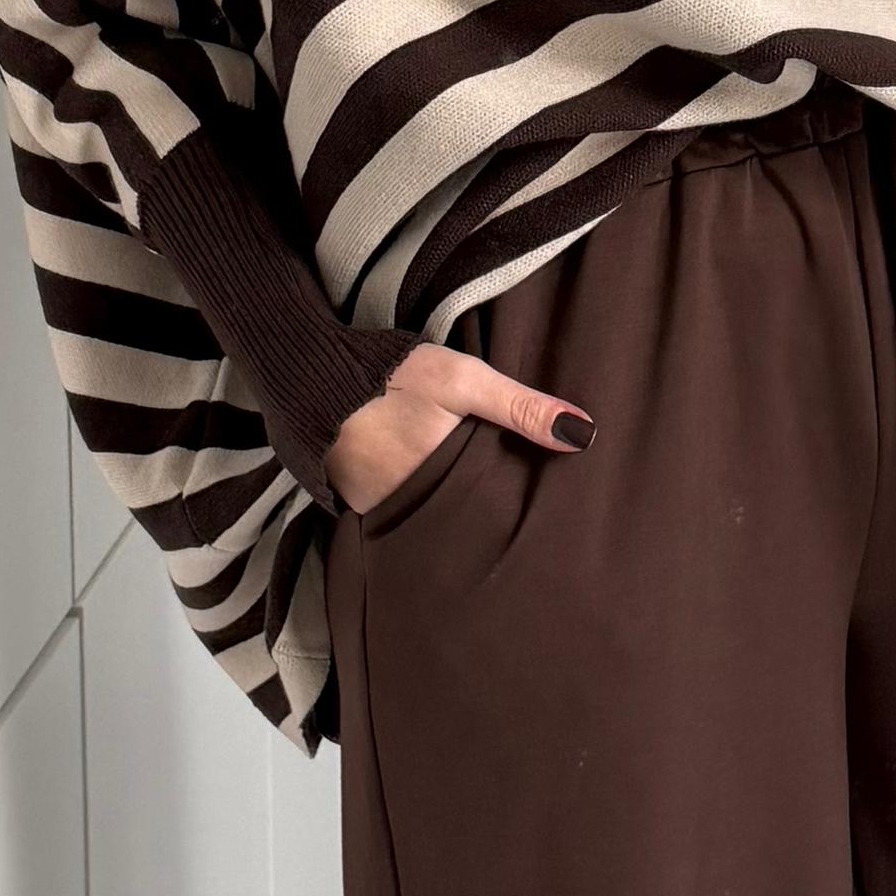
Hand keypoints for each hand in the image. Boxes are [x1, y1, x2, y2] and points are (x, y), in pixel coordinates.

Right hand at [328, 335, 592, 520]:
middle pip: (461, 520)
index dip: (514, 512)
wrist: (310, 374)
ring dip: (449, 514)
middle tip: (517, 518)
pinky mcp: (358, 504)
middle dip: (485, 517)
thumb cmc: (391, 374)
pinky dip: (415, 505)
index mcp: (441, 482)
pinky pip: (398, 513)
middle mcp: (408, 508)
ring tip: (479, 508)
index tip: (541, 515)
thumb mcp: (463, 380)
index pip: (491, 512)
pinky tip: (431, 492)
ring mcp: (378, 510)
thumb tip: (585, 435)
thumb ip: (521, 406)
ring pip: (430, 519)